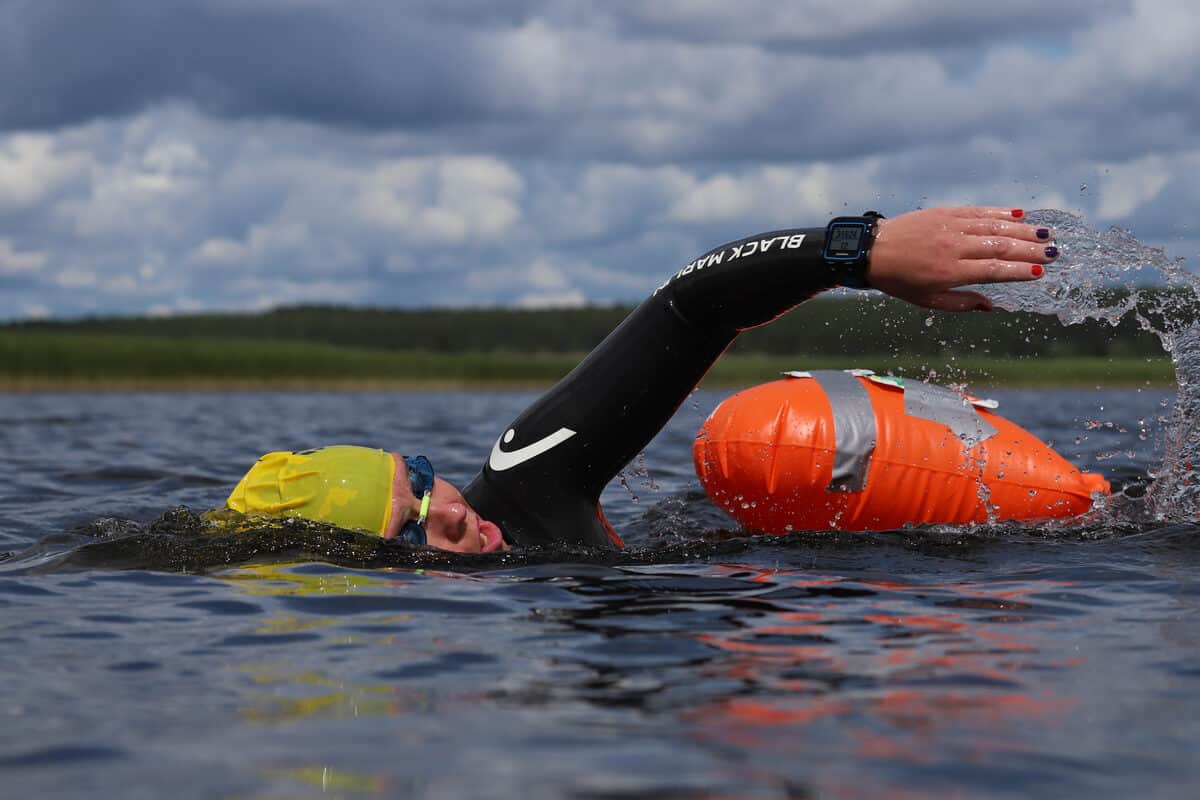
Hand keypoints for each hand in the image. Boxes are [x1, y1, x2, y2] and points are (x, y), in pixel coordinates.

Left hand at [866, 206, 1054, 310]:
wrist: (872, 250)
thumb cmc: (899, 280)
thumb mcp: (927, 301)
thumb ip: (961, 303)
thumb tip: (991, 306)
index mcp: (949, 272)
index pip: (993, 271)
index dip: (1019, 271)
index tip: (1040, 273)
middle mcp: (953, 247)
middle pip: (1000, 247)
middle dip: (1030, 250)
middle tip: (1054, 253)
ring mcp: (950, 226)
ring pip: (994, 227)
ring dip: (1022, 230)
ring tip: (1045, 235)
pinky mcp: (946, 213)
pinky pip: (978, 212)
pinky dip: (1000, 213)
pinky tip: (1019, 215)